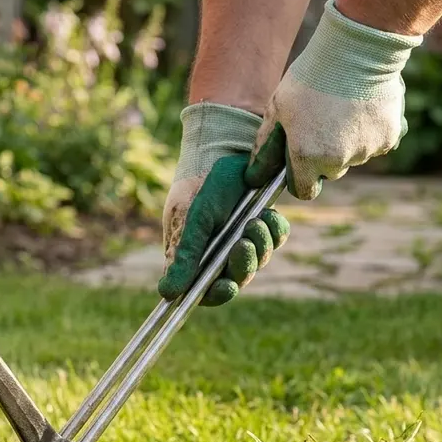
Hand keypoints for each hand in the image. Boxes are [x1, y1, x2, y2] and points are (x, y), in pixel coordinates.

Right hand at [158, 103, 289, 305]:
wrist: (228, 148)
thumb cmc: (202, 183)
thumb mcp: (193, 219)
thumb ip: (184, 256)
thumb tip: (166, 294)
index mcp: (193, 254)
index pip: (205, 291)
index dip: (217, 294)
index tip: (227, 284)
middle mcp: (217, 250)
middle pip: (236, 278)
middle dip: (244, 264)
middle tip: (244, 243)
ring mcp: (241, 237)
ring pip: (258, 260)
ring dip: (260, 244)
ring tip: (256, 221)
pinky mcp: (261, 223)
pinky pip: (275, 240)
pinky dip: (274, 231)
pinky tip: (267, 214)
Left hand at [245, 0, 423, 199]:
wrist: (357, 51)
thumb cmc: (312, 76)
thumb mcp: (278, 107)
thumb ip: (266, 144)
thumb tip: (255, 174)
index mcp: (307, 157)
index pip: (304, 191)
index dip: (299, 177)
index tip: (299, 159)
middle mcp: (338, 161)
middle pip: (330, 172)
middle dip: (324, 156)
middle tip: (321, 122)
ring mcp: (366, 151)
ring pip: (354, 156)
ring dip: (348, 142)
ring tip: (343, 108)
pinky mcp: (389, 137)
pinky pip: (377, 143)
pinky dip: (371, 130)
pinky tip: (363, 105)